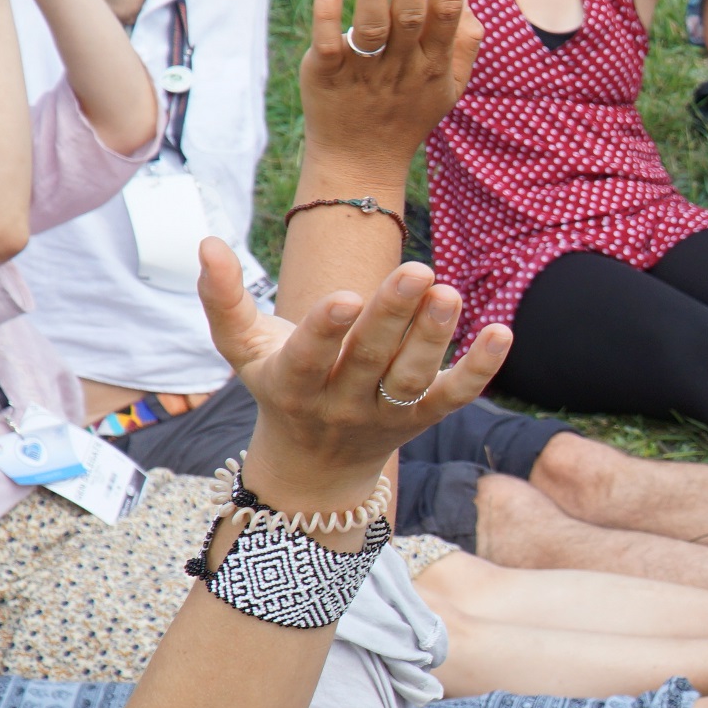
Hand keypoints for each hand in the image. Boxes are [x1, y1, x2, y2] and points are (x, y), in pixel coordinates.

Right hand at [198, 243, 507, 513]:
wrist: (315, 466)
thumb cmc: (278, 385)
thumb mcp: (242, 350)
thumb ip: (222, 298)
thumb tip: (206, 241)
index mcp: (293, 383)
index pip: (310, 357)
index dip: (326, 329)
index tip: (344, 294)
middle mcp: (340, 403)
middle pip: (370, 359)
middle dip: (393, 316)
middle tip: (419, 270)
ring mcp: (385, 414)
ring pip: (412, 377)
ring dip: (435, 336)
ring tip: (449, 292)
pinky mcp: (423, 419)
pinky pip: (454, 396)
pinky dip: (480, 369)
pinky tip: (502, 332)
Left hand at [297, 0, 478, 173]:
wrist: (360, 162)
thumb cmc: (406, 115)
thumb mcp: (447, 89)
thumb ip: (462, 46)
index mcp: (434, 66)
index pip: (446, 12)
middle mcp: (402, 68)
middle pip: (411, 16)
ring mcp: (364, 74)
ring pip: (371, 27)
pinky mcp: (326, 77)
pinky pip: (328, 45)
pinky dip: (329, 15)